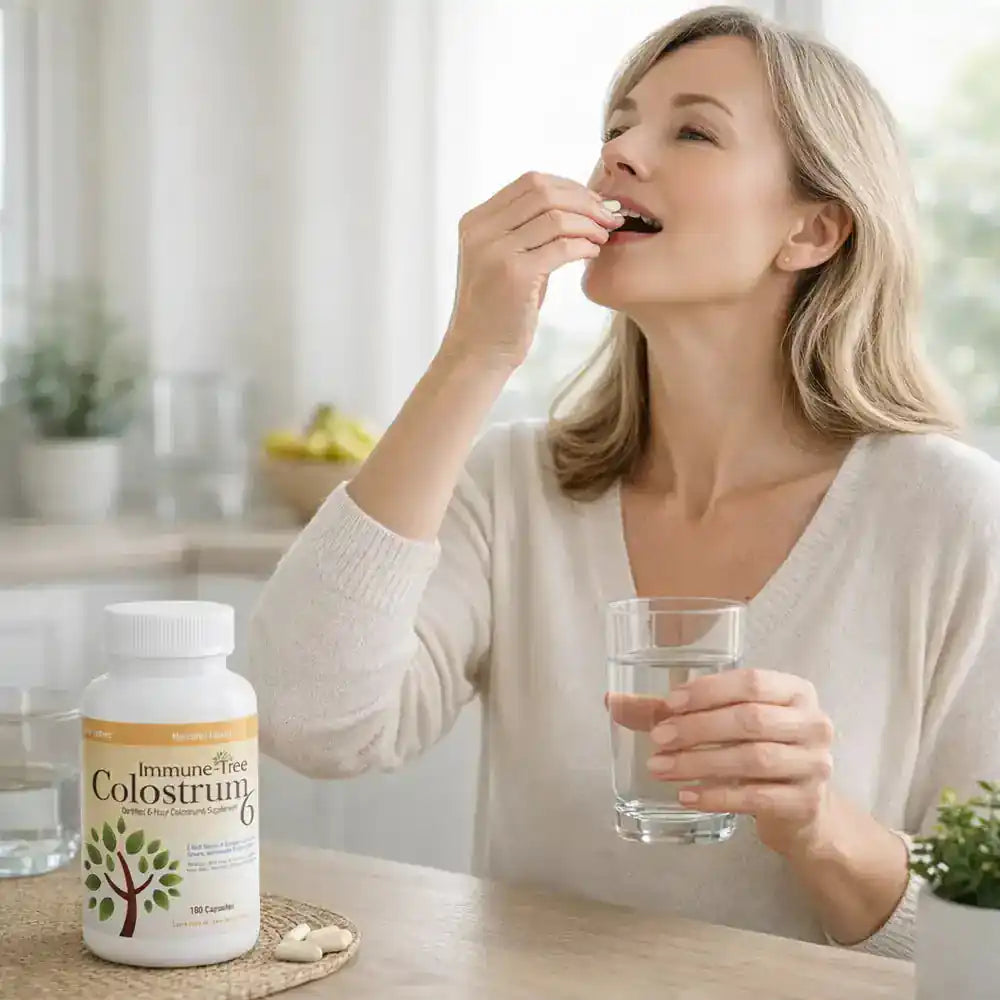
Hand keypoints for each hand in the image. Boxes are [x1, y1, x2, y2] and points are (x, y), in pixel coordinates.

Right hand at [440, 171, 622, 370]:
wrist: (478, 352)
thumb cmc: (498, 310)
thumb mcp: (504, 260)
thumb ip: (526, 230)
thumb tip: (575, 204)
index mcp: (476, 221)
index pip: (529, 182)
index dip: (569, 187)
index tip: (593, 202)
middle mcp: (481, 231)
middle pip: (544, 192)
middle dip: (584, 200)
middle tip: (608, 215)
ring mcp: (496, 251)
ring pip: (555, 216)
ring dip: (589, 223)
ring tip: (604, 235)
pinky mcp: (515, 274)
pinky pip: (561, 246)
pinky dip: (584, 245)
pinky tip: (593, 252)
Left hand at [646, 668, 835, 856]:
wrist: (802, 810)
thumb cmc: (757, 750)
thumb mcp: (725, 722)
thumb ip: (672, 710)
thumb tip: (612, 700)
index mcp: (794, 691)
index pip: (751, 681)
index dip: (708, 691)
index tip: (669, 703)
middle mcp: (812, 723)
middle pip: (751, 720)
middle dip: (698, 729)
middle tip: (658, 739)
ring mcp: (814, 764)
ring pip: (754, 759)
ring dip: (700, 763)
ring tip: (661, 769)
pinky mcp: (805, 802)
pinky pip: (757, 798)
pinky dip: (717, 796)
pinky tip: (687, 796)